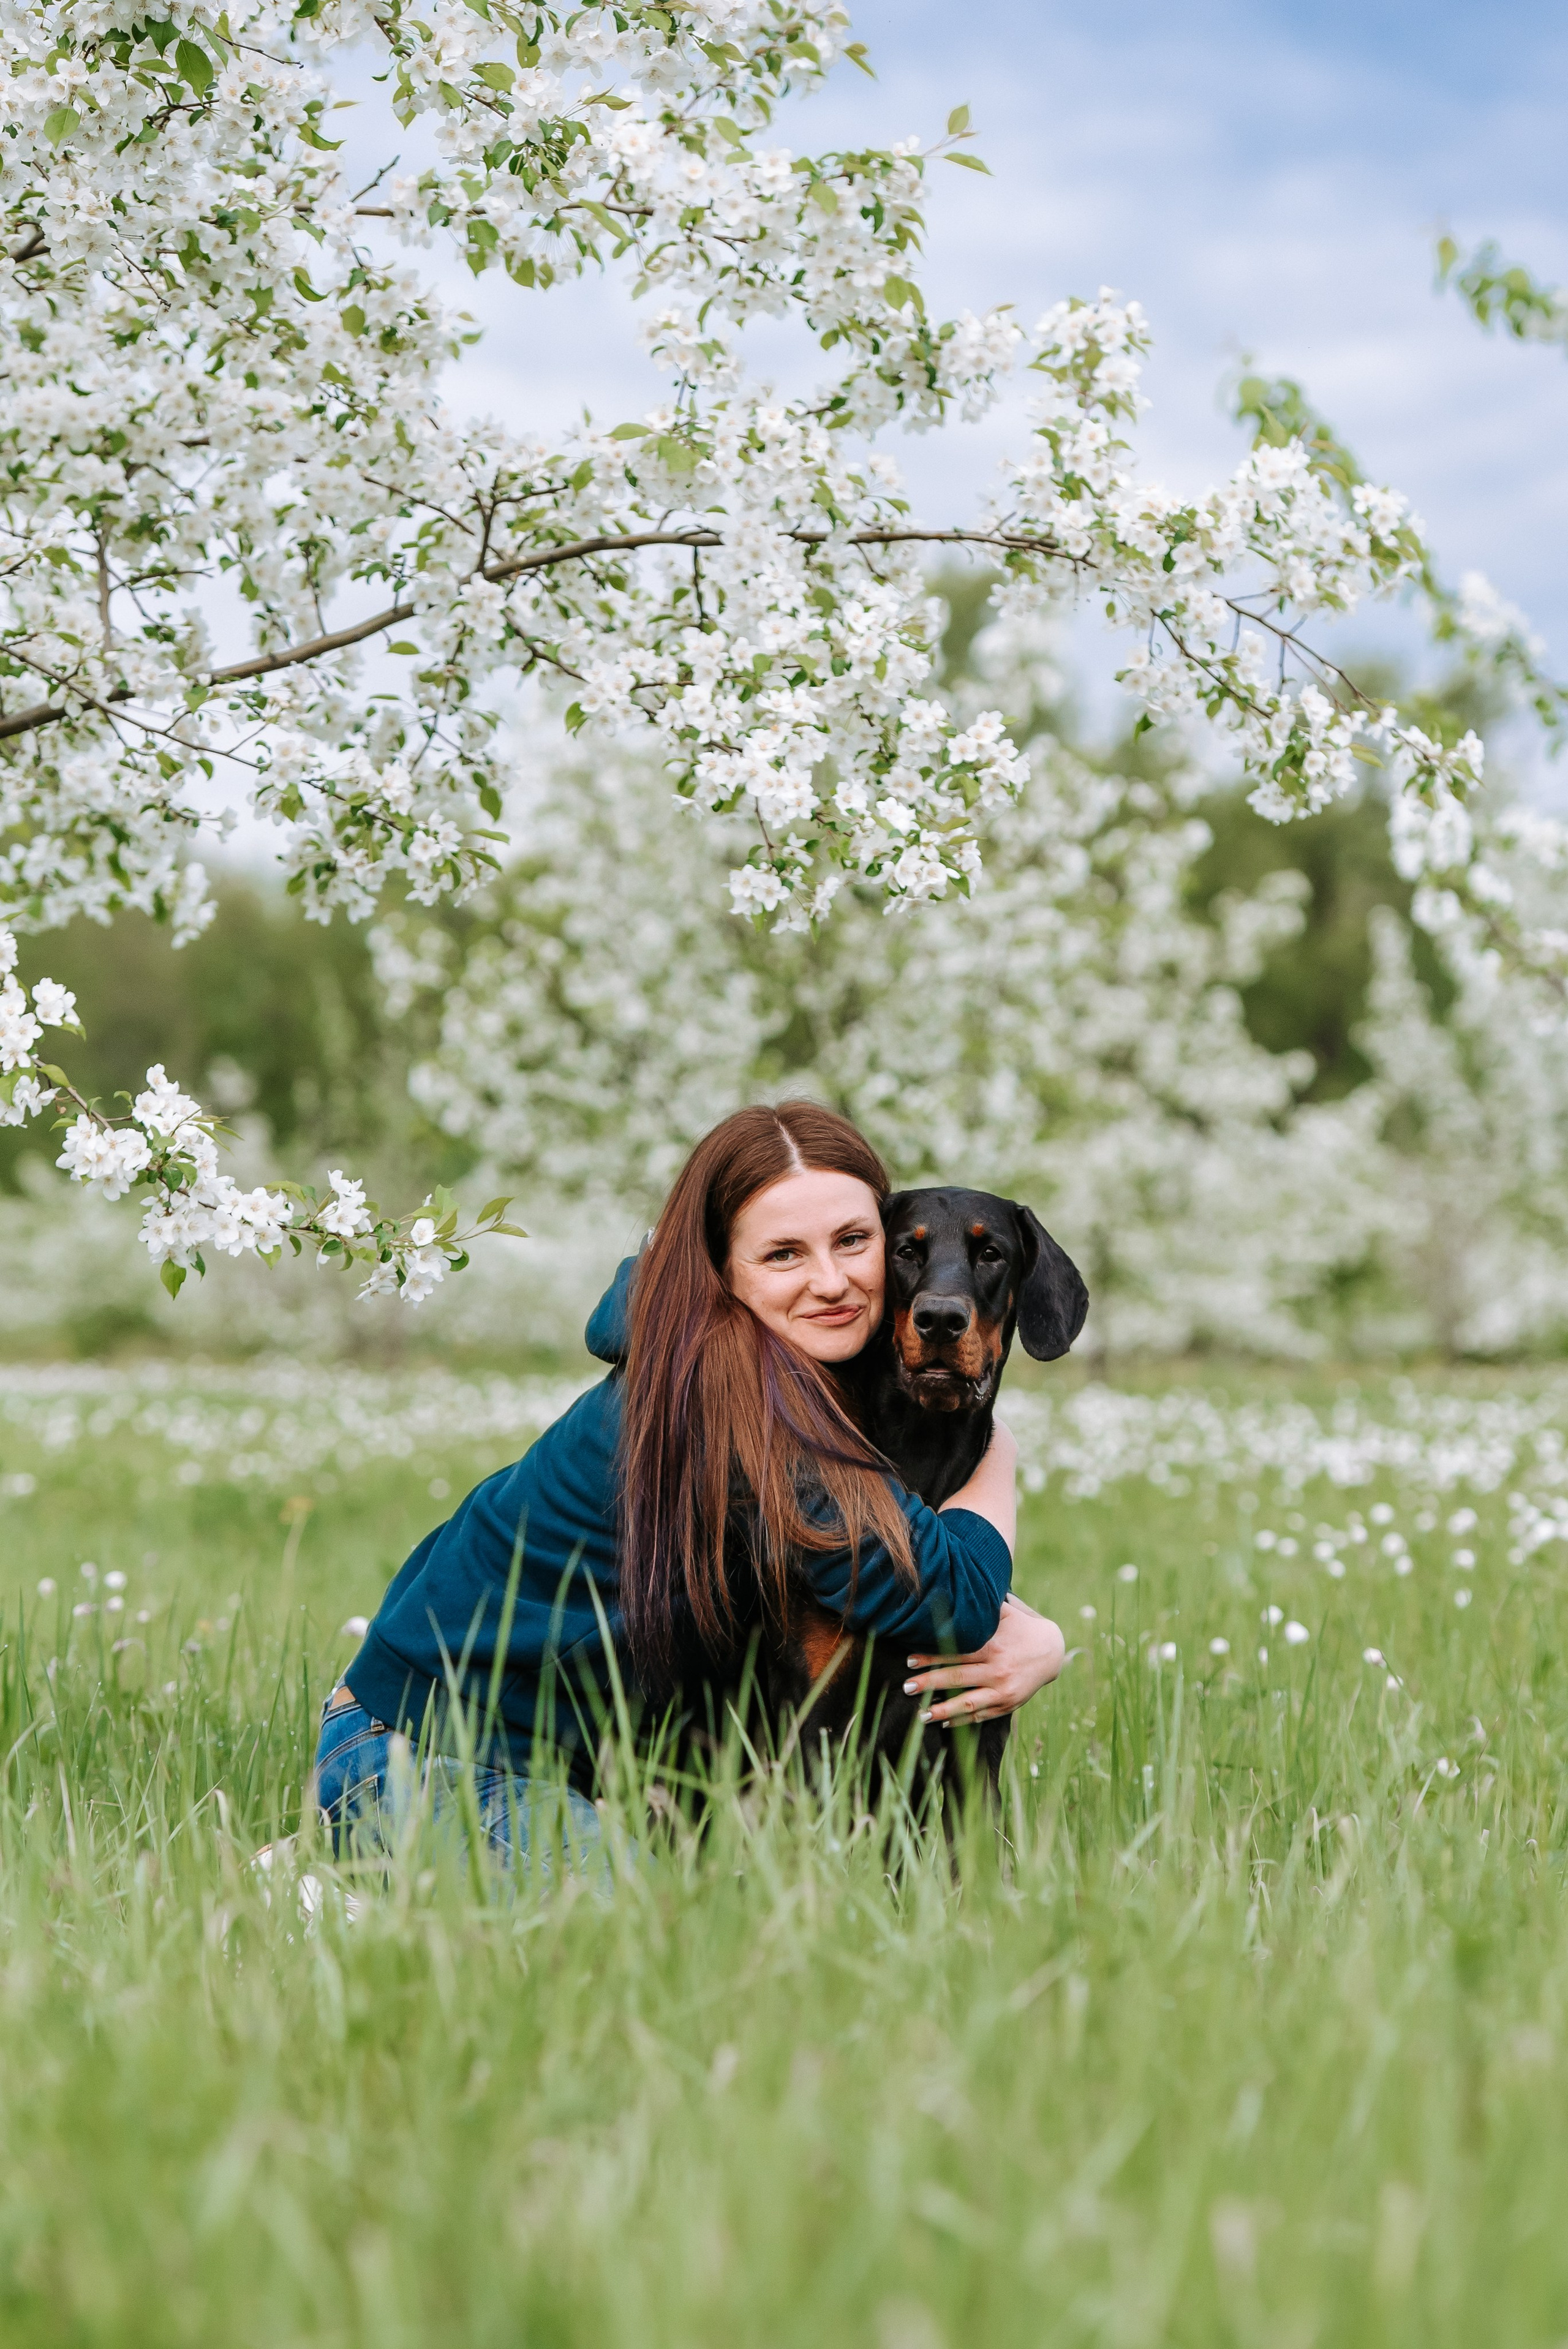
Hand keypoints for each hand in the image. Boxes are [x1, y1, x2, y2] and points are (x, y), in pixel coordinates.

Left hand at [902, 1593, 1065, 1726]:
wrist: (1053, 1651)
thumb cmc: (1022, 1627)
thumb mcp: (1006, 1612)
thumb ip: (984, 1605)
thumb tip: (957, 1581)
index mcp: (993, 1646)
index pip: (956, 1652)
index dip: (931, 1657)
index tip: (909, 1661)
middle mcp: (997, 1669)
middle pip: (957, 1678)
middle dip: (930, 1684)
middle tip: (907, 1687)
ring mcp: (1003, 1690)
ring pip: (968, 1702)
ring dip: (943, 1710)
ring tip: (921, 1714)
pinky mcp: (1008, 1704)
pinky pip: (982, 1714)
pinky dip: (963, 1720)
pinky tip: (944, 1722)